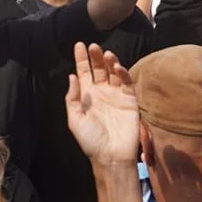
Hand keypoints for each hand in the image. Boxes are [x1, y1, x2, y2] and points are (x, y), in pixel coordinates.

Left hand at [64, 43, 138, 168]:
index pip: (84, 73)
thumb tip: (72, 76)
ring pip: (114, 72)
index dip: (82, 59)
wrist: (111, 156)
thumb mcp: (75, 120)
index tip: (79, 45)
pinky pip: (127, 82)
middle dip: (96, 57)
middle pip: (99, 69)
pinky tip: (117, 67)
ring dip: (110, 62)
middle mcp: (102, 92)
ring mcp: (116, 95)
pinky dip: (123, 73)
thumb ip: (72, 98)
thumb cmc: (90, 140)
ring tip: (106, 54)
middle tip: (93, 46)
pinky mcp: (129, 100)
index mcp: (87, 96)